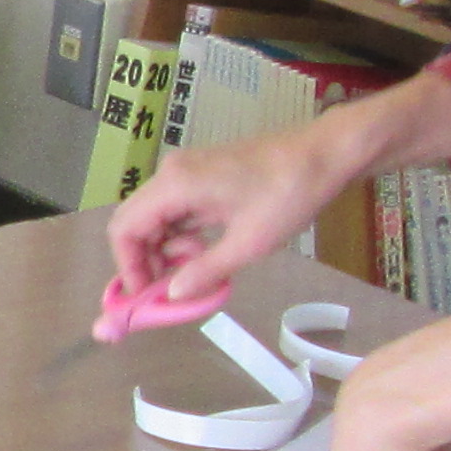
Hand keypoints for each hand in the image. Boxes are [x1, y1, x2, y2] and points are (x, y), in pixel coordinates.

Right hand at [104, 73, 450, 336]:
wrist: (325, 153)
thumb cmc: (288, 195)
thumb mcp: (248, 243)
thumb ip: (203, 271)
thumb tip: (171, 295)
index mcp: (175, 185)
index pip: (125, 230)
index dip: (128, 267)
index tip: (147, 296)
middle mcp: (171, 173)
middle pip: (135, 223)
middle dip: (146, 261)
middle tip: (173, 289)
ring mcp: (186, 171)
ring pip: (155, 218)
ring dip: (169, 250)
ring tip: (203, 268)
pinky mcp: (202, 174)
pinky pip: (176, 210)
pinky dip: (183, 235)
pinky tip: (209, 250)